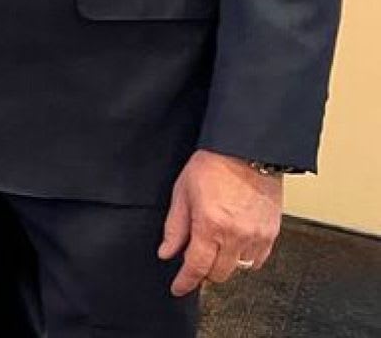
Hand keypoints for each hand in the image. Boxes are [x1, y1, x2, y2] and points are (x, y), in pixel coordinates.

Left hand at [158, 148, 281, 294]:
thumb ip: (175, 227)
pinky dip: (244, 259)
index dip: (185, 282)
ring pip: (238, 269)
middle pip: (218, 273)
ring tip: (214, 249)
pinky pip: (258, 260)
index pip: (196, 266)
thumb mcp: (182, 192)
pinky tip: (234, 246)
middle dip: (203, 272)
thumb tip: (166, 252)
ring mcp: (256, 236)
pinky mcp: (271, 233)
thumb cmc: (213, 165)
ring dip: (224, 265)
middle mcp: (235, 234)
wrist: (247, 151)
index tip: (178, 288)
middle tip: (194, 262)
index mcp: (210, 224)